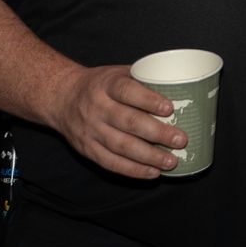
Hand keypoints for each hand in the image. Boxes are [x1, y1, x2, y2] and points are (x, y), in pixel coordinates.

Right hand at [47, 64, 185, 179]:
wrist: (62, 97)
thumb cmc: (101, 85)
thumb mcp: (118, 74)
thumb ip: (144, 80)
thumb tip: (183, 90)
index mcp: (106, 85)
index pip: (127, 91)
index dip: (148, 100)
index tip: (169, 108)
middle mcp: (96, 107)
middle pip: (128, 122)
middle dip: (157, 133)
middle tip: (181, 140)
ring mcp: (90, 130)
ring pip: (121, 146)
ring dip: (149, 156)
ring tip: (171, 161)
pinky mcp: (87, 149)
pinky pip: (110, 163)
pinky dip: (133, 170)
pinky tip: (152, 173)